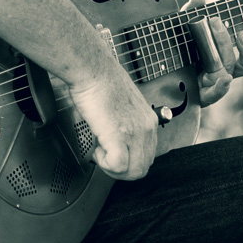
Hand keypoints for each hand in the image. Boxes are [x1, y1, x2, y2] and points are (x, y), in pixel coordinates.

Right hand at [65, 58, 159, 179]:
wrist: (93, 70)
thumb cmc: (102, 83)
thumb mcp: (124, 106)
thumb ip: (127, 124)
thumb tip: (116, 141)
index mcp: (149, 121)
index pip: (148, 156)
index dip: (128, 160)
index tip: (114, 153)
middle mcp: (147, 127)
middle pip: (142, 168)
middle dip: (121, 170)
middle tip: (105, 158)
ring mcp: (135, 132)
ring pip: (134, 172)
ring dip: (113, 169)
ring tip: (101, 153)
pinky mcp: (120, 135)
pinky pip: (118, 166)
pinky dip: (105, 164)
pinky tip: (97, 149)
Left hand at [181, 0, 242, 106]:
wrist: (152, 71)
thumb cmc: (175, 50)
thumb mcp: (183, 30)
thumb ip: (191, 14)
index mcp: (223, 63)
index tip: (242, 33)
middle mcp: (220, 76)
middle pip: (231, 61)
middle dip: (224, 39)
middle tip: (215, 21)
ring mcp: (210, 87)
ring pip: (225, 73)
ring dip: (222, 52)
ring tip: (214, 34)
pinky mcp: (200, 97)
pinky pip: (214, 95)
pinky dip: (221, 88)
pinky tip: (225, 80)